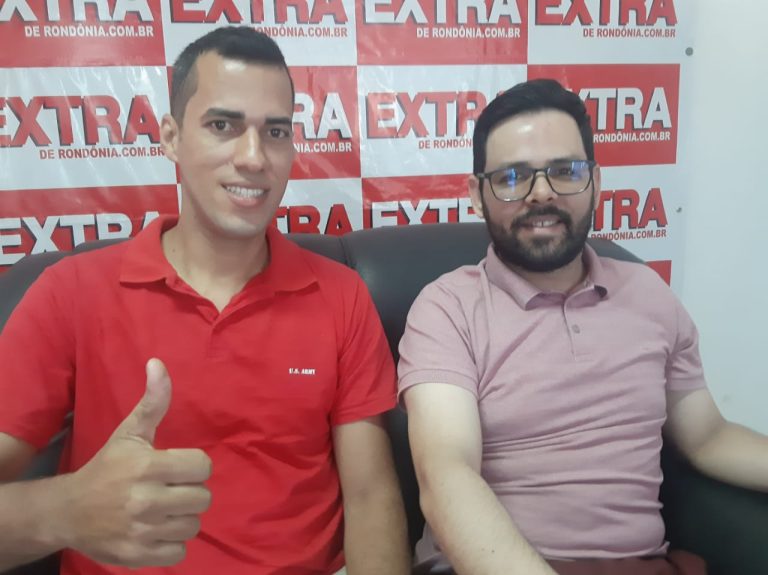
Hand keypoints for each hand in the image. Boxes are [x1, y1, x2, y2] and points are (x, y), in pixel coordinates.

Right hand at [61, 358, 211, 566]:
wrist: (68, 511)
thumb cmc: (106, 468)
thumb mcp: (129, 433)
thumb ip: (152, 401)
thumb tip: (158, 363)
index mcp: (147, 465)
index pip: (202, 466)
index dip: (193, 466)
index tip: (176, 467)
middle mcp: (146, 500)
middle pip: (203, 498)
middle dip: (189, 492)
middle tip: (169, 489)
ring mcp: (142, 530)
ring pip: (193, 525)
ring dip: (182, 518)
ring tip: (162, 510)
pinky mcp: (139, 555)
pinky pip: (180, 552)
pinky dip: (171, 544)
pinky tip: (155, 530)